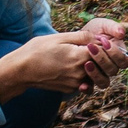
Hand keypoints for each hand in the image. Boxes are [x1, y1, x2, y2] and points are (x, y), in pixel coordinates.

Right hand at [0, 20, 127, 96]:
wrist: (21, 71)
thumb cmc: (37, 50)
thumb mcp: (60, 37)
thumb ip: (83, 37)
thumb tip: (100, 38)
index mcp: (80, 57)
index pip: (105, 51)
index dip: (105, 45)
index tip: (102, 40)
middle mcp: (81, 73)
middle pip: (104, 65)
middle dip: (104, 57)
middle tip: (98, 49)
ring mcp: (77, 83)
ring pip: (98, 76)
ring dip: (97, 68)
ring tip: (87, 58)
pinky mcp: (71, 89)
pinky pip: (87, 83)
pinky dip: (87, 76)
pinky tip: (78, 68)